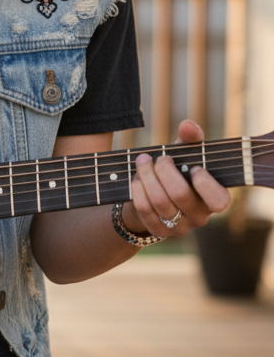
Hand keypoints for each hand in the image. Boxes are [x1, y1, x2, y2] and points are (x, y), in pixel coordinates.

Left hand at [122, 119, 230, 240]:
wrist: (155, 195)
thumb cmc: (177, 171)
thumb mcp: (185, 154)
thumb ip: (191, 139)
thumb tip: (188, 125)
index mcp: (213, 199)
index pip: (219, 201)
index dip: (205, 184)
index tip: (193, 167)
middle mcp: (199, 216)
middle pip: (180, 195)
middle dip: (164, 171)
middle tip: (158, 158)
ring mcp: (178, 227)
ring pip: (160, 201)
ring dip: (147, 176)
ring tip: (142, 161)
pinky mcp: (158, 230)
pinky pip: (145, 210)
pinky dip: (138, 190)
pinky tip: (136, 179)